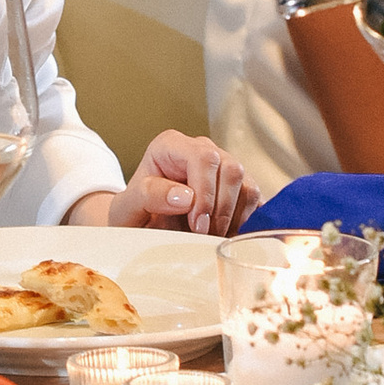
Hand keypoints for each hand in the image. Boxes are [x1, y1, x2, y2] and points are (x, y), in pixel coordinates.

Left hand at [95, 133, 258, 235]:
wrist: (142, 229)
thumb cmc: (133, 215)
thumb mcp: (126, 209)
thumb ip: (147, 195)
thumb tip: (186, 196)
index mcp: (171, 146)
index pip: (204, 157)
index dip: (206, 192)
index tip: (196, 225)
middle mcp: (201, 151)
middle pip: (232, 169)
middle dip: (221, 210)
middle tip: (204, 237)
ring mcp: (223, 169)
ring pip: (249, 187)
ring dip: (234, 219)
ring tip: (211, 238)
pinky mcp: (238, 190)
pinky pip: (257, 204)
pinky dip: (246, 224)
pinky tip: (226, 237)